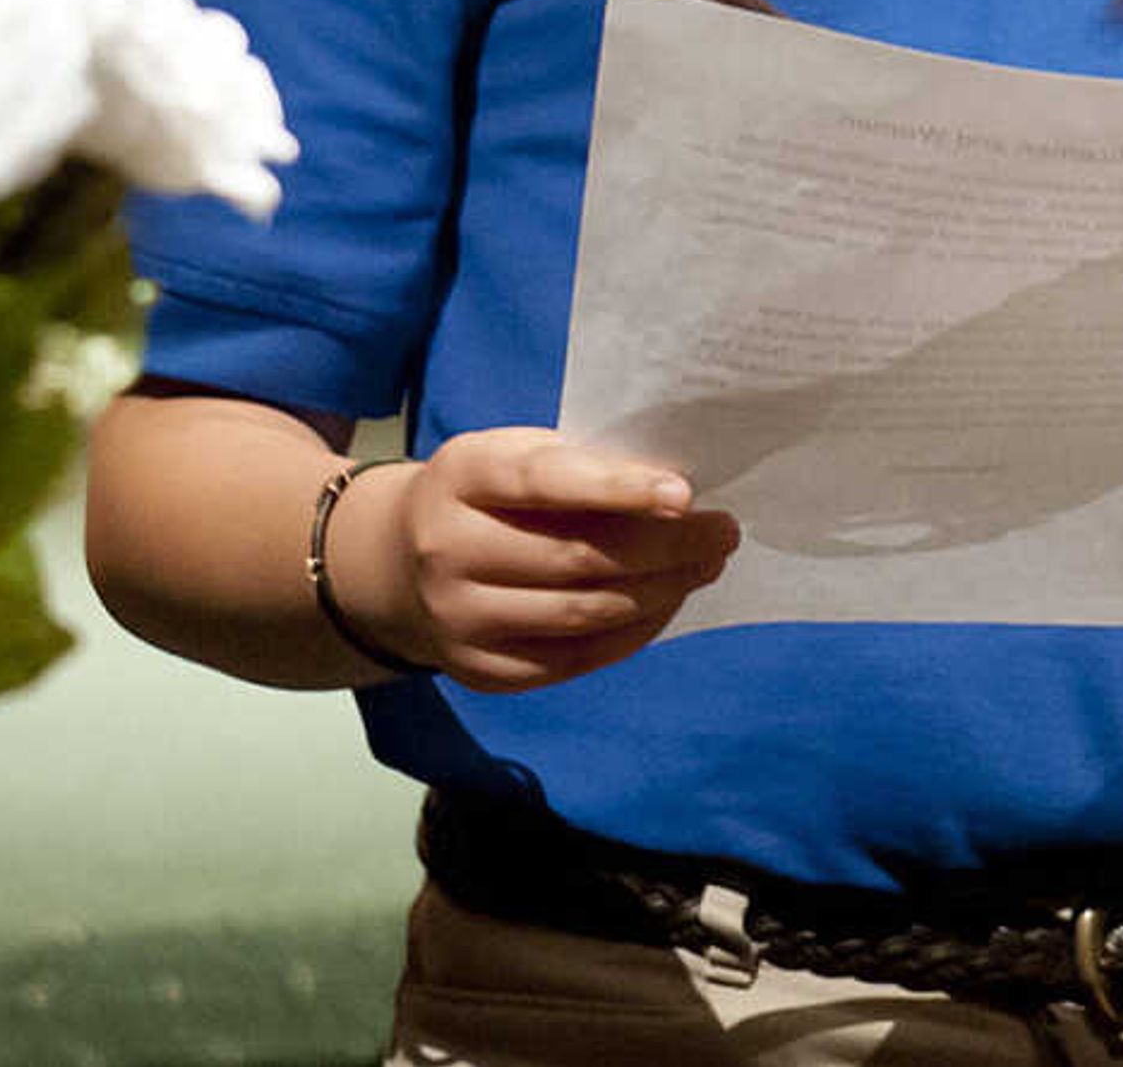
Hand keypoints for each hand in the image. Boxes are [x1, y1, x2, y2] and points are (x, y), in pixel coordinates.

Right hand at [347, 429, 739, 690]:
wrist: (398, 563)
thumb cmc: (492, 495)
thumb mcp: (518, 454)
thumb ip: (583, 466)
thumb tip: (682, 495)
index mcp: (463, 475)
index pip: (545, 481)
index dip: (619, 488)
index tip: (685, 493)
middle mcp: (448, 548)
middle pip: (576, 556)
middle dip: (667, 547)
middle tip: (724, 533)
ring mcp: (457, 616)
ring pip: (582, 613)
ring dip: (662, 592)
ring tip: (706, 566)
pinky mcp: (477, 668)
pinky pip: (573, 660)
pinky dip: (632, 633)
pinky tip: (665, 604)